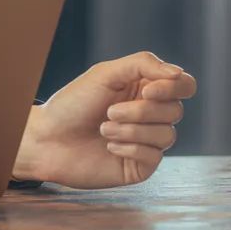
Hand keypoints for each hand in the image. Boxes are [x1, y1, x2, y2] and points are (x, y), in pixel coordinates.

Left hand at [13, 51, 196, 188]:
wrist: (47, 138)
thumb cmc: (72, 104)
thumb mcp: (105, 74)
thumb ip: (142, 65)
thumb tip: (178, 73)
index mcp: (144, 89)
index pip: (183, 85)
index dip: (173, 88)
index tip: (147, 91)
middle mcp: (150, 115)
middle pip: (175, 110)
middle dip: (141, 111)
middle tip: (109, 112)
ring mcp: (147, 141)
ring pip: (167, 134)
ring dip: (131, 130)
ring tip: (103, 128)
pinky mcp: (141, 165)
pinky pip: (154, 156)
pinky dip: (129, 148)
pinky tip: (108, 146)